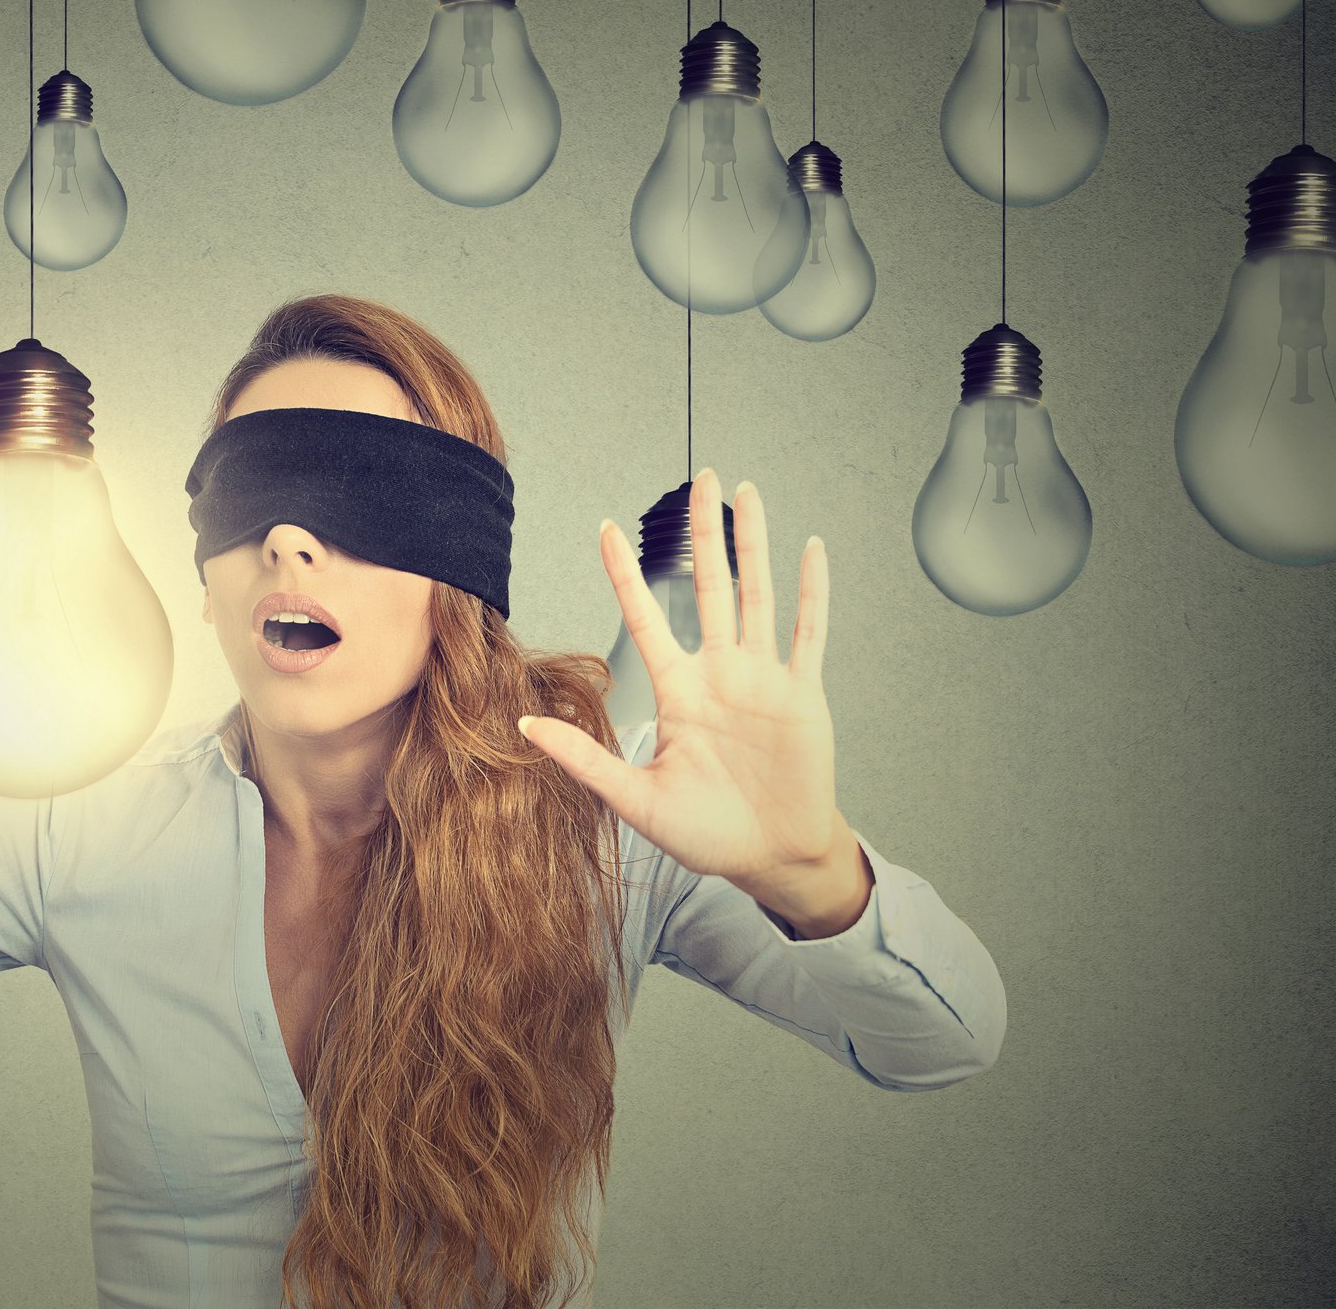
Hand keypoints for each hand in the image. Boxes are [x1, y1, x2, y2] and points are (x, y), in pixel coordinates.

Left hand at [519, 468, 847, 896]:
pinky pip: (808, 632)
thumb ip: (584, 759)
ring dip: (754, 544)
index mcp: (677, 692)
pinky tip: (812, 549)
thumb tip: (524, 726)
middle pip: (710, 585)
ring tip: (747, 493)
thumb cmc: (706, 833)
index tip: (607, 528)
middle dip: (704, 532)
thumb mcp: (634, 799)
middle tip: (700, 478)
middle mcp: (719, 673)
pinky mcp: (802, 692)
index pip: (646, 616)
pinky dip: (811, 591)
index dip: (626, 573)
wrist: (770, 857)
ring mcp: (762, 678)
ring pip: (757, 594)